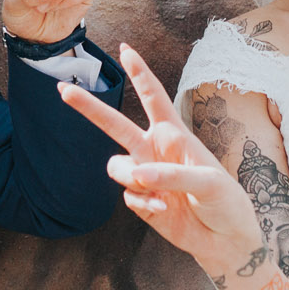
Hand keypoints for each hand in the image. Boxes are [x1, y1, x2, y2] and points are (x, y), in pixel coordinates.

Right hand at [58, 44, 260, 276]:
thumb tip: (137, 173)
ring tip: (156, 193)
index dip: (139, 72)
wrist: (225, 239)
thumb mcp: (209, 182)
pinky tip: (163, 210)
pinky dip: (143, 203)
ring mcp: (145, 176)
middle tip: (63, 89)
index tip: (125, 49)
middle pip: (115, 123)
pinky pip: (127, 196)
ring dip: (129, 177)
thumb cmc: (225, 201)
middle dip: (90, 107)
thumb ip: (173, 174)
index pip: (154, 97)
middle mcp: (155, 150)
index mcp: (174, 134)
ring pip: (116, 166)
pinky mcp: (141, 202)